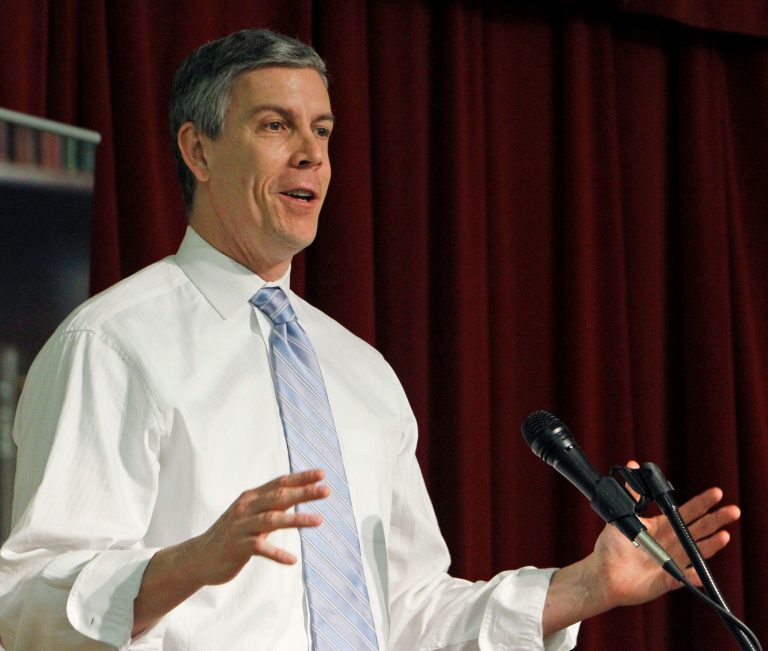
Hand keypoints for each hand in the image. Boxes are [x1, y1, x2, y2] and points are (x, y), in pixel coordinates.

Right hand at [191, 469, 329, 584]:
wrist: (198, 558)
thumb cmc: (231, 534)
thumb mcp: (251, 514)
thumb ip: (271, 505)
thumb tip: (299, 494)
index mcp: (251, 498)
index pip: (279, 483)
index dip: (300, 478)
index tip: (321, 474)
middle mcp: (246, 508)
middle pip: (278, 497)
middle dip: (303, 492)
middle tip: (325, 490)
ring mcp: (241, 527)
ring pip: (271, 519)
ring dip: (296, 519)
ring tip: (319, 520)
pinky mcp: (237, 548)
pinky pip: (260, 549)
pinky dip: (277, 554)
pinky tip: (292, 560)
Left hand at [591, 482, 740, 608]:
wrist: (603, 573)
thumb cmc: (612, 546)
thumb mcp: (622, 515)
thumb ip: (631, 494)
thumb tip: (633, 466)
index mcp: (662, 527)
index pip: (687, 512)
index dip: (702, 503)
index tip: (716, 493)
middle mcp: (671, 543)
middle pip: (697, 529)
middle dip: (715, 519)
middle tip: (733, 510)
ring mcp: (672, 561)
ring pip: (696, 552)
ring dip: (711, 545)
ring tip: (724, 535)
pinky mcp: (668, 579)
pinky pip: (683, 578)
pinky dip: (693, 577)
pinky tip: (701, 574)